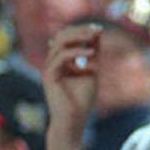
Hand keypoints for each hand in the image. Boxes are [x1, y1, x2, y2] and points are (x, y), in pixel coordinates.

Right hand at [42, 23, 102, 139]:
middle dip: (80, 29)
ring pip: (59, 42)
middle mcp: (52, 62)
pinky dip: (77, 51)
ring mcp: (49, 68)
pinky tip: (91, 52)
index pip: (67, 37)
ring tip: (94, 36)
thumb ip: (93, 53)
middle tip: (97, 29)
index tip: (100, 29)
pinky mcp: (49, 75)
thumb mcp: (92, 70)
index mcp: (61, 61)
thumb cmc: (82, 100)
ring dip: (79, 36)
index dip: (82, 30)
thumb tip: (98, 33)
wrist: (74, 121)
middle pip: (62, 35)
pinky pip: (61, 56)